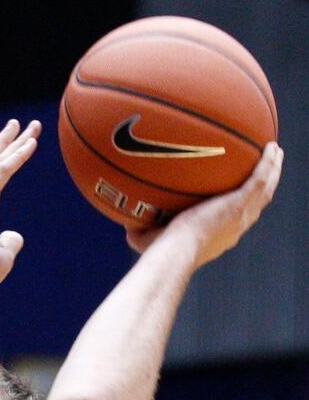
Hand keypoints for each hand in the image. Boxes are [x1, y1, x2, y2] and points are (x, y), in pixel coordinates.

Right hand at [0, 119, 39, 290]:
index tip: (17, 144)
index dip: (4, 158)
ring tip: (32, 126)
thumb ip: (8, 243)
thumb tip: (15, 236)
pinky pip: (2, 170)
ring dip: (15, 141)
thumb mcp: (0, 256)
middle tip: (18, 124)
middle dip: (6, 141)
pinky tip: (31, 144)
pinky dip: (16, 156)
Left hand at [127, 142, 281, 266]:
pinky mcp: (241, 201)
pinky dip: (268, 162)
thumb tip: (126, 226)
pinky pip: (261, 177)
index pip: (236, 218)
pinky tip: (270, 147)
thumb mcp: (149, 240)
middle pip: (257, 201)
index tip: (240, 195)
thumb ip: (141, 230)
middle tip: (267, 168)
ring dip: (272, 169)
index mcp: (220, 234)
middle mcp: (237, 225)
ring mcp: (242, 213)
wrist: (176, 250)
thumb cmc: (160, 252)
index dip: (242, 205)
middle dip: (264, 184)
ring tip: (274, 153)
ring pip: (266, 187)